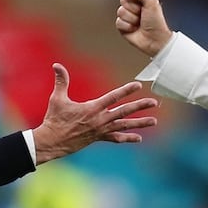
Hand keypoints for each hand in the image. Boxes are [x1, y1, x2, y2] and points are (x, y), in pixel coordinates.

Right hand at [32, 63, 156, 164]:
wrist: (52, 142)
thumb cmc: (54, 119)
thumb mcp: (57, 99)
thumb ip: (61, 81)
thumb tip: (56, 65)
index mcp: (92, 108)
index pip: (113, 97)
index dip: (126, 90)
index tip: (138, 85)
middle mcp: (100, 120)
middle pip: (124, 111)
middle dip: (140, 106)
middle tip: (154, 103)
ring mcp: (101, 130)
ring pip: (124, 126)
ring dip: (140, 123)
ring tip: (154, 121)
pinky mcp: (98, 138)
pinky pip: (116, 138)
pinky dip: (127, 138)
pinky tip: (139, 138)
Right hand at [116, 0, 172, 57]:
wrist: (155, 40)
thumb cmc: (156, 22)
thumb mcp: (152, 3)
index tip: (143, 3)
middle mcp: (133, 6)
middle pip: (123, 0)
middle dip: (133, 8)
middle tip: (142, 14)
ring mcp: (127, 16)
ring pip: (120, 11)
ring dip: (132, 19)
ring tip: (139, 23)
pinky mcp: (122, 26)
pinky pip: (118, 22)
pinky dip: (127, 27)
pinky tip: (134, 29)